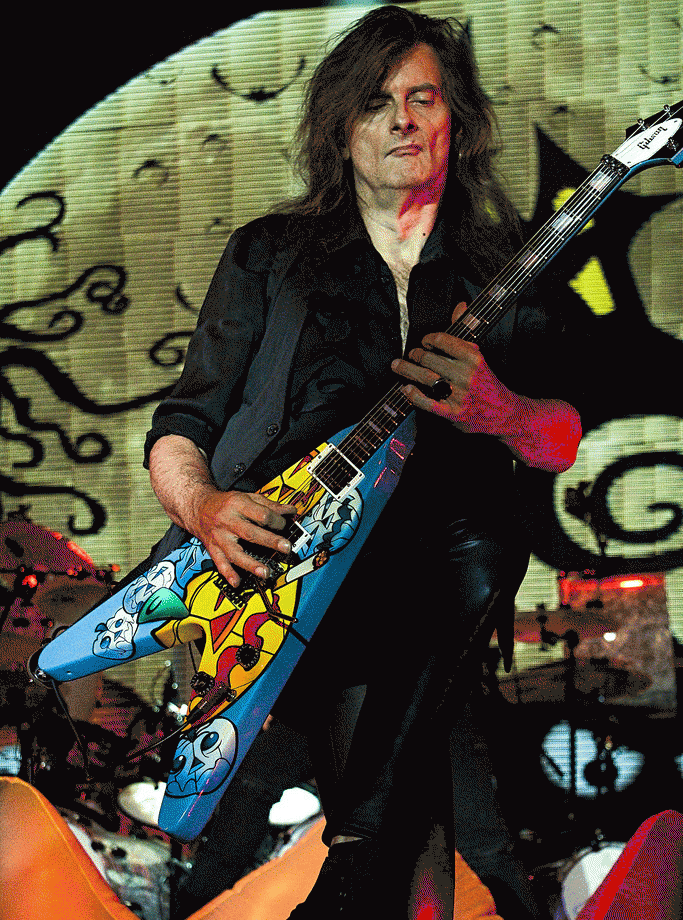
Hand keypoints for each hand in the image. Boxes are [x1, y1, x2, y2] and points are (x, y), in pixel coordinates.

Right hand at [193, 490, 295, 587]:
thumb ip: (270, 505)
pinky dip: (228, 574)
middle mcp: (228, 521)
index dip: (277, 521)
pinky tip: (237, 582)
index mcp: (238, 505)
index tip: (286, 525)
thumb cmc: (226, 503)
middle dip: (270, 541)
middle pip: (250, 533)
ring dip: (251, 564)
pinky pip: (220, 563)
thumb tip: (290, 511)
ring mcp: (220, 537)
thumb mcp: (248, 497)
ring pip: (235, 553)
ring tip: (265, 572)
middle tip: (285, 547)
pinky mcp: (213, 549)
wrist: (199, 507)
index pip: (261, 514)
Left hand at [391, 302, 493, 426]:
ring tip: (398, 366)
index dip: (428, 339)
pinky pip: (428, 403)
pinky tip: (406, 389)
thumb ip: (465, 331)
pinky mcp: (453, 412)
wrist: (502, 412)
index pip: (444, 340)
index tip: (425, 342)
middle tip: (410, 354)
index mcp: (473, 357)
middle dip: (415, 355)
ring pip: (426, 377)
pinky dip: (414, 396)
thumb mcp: (479, 355)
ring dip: (407, 370)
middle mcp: (466, 374)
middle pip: (430, 359)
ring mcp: (459, 394)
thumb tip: (460, 306)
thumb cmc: (487, 382)